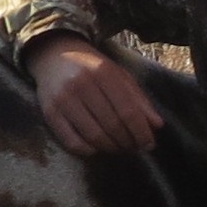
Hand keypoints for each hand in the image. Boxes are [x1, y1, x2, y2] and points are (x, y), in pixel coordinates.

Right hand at [25, 39, 161, 156]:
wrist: (52, 55)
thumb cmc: (91, 68)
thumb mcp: (118, 75)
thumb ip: (138, 99)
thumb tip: (156, 125)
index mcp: (104, 73)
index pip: (128, 110)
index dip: (141, 132)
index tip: (148, 144)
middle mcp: (82, 85)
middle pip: (112, 125)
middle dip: (127, 142)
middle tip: (134, 148)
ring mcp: (63, 100)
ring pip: (93, 136)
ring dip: (110, 148)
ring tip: (118, 148)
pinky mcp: (49, 112)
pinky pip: (71, 141)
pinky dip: (87, 151)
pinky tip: (96, 149)